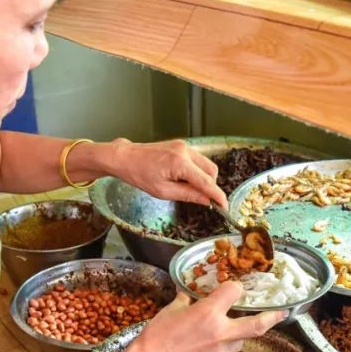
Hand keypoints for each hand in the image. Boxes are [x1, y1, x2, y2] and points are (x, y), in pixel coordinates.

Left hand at [108, 138, 226, 206]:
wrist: (126, 158)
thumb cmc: (139, 175)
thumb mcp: (163, 191)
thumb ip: (188, 195)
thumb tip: (207, 201)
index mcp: (180, 163)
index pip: (206, 182)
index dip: (218, 195)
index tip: (224, 206)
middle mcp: (186, 151)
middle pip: (212, 172)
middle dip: (210, 186)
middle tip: (200, 198)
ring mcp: (185, 146)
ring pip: (207, 165)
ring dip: (203, 178)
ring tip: (186, 187)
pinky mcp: (182, 145)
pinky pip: (198, 160)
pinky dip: (196, 171)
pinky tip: (183, 178)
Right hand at [127, 282, 284, 351]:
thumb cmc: (157, 336)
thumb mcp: (171, 310)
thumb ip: (186, 300)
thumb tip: (189, 293)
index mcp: (209, 313)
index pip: (234, 292)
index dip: (234, 288)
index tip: (233, 288)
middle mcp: (221, 332)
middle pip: (257, 324)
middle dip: (273, 317)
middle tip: (282, 312)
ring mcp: (221, 351)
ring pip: (241, 340)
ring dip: (239, 333)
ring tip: (228, 329)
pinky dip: (223, 346)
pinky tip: (210, 344)